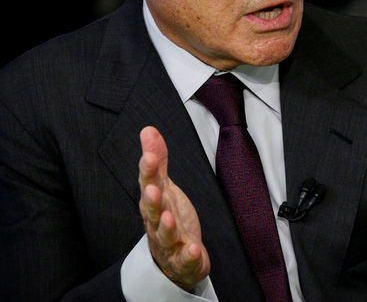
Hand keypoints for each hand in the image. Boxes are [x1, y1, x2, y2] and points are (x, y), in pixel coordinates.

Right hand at [138, 126, 210, 290]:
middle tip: (152, 189)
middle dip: (152, 200)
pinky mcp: (182, 260)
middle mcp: (157, 223)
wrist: (176, 260)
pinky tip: (192, 249)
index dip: (148, 172)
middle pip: (151, 212)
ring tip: (168, 217)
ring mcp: (169, 243)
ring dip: (165, 227)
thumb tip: (148, 130)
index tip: (149, 157)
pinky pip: (184, 259)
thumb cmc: (168, 219)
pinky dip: (188, 255)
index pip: (148, 185)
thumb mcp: (165, 188)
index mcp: (153, 203)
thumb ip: (158, 162)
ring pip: (164, 236)